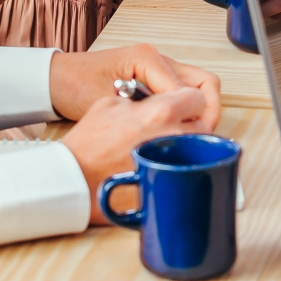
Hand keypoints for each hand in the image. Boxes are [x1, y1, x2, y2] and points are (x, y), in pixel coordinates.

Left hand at [48, 43, 222, 128]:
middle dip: (209, 111)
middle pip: (205, 82)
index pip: (192, 90)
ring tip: (190, 137)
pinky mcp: (153, 78)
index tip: (194, 140)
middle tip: (202, 138)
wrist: (55, 80)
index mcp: (148, 59)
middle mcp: (158, 59)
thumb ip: (140, 113)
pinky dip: (185, 110)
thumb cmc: (74, 86)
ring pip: (197, 87)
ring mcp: (158, 67)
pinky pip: (181, 92)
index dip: (197, 118)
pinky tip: (174, 129)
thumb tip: (171, 129)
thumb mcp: (108, 103)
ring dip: (198, 111)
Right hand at [62, 89, 215, 223]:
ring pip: (198, 149)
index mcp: (161, 111)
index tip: (182, 102)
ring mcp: (174, 163)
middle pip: (204, 124)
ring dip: (189, 144)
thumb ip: (140, 100)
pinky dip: (180, 165)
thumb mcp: (110, 104)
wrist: (75, 178)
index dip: (188, 97)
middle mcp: (174, 136)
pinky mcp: (168, 184)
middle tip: (176, 122)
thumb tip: (154, 103)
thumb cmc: (88, 143)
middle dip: (193, 121)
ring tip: (169, 143)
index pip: (197, 95)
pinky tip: (163, 162)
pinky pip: (186, 170)